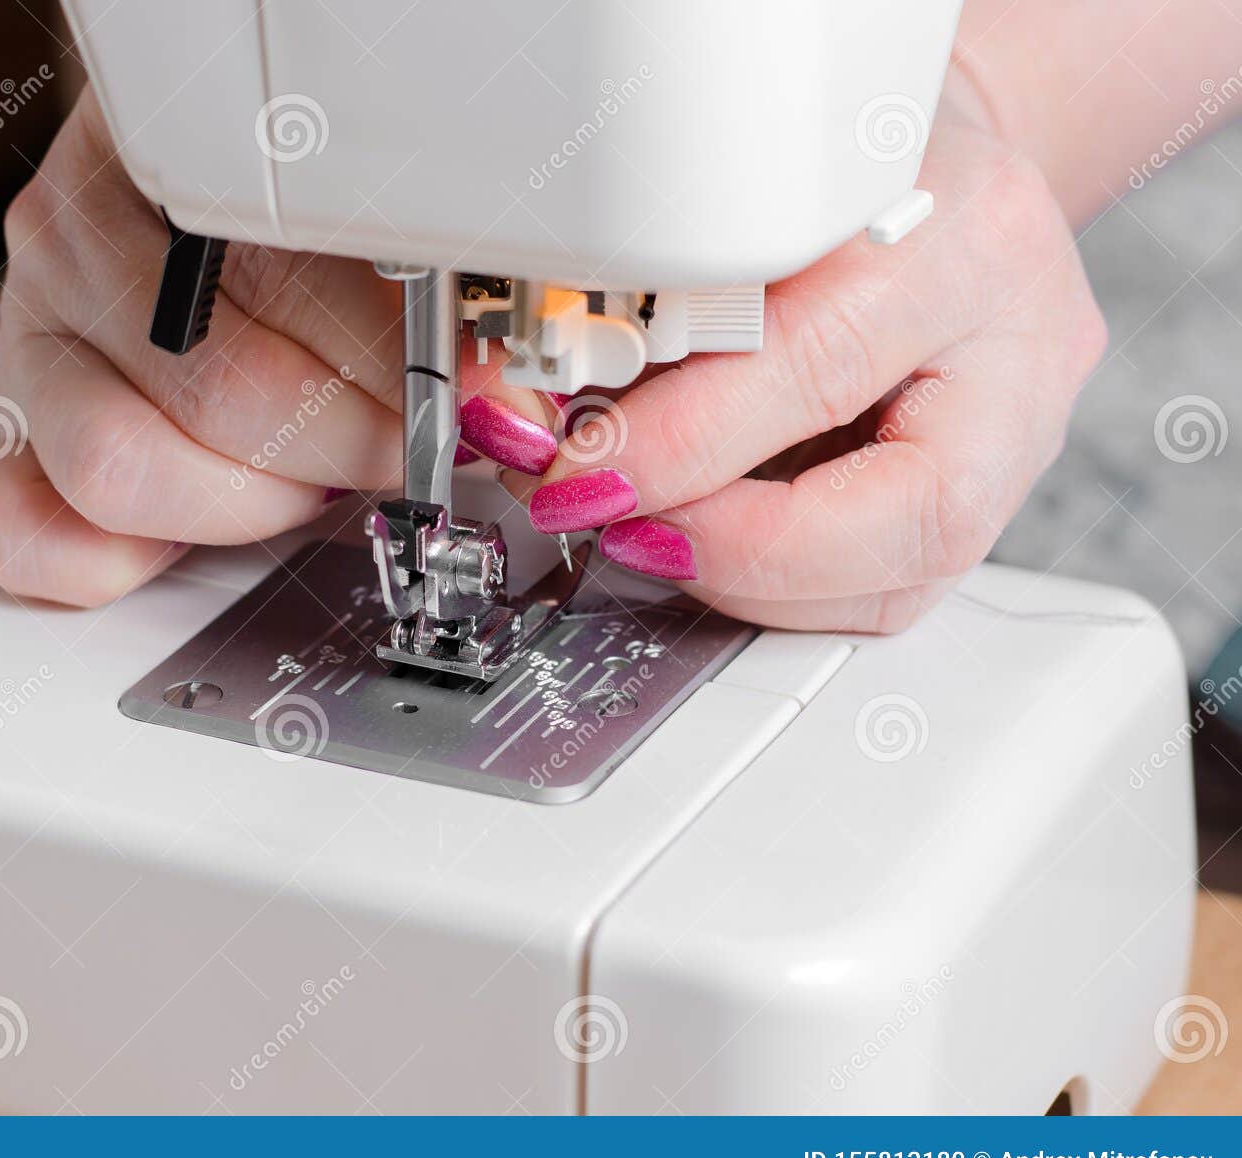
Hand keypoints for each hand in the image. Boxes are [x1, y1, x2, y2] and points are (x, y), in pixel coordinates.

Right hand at [0, 87, 548, 606]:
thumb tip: (518, 406)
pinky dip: (125, 561)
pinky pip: (34, 536)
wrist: (193, 220)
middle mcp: (85, 240)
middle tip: (411, 447)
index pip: (292, 268)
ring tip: (309, 476)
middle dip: (352, 445)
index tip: (484, 402)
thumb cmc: (299, 233)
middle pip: (223, 387)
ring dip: (250, 500)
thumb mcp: (380, 233)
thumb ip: (451, 299)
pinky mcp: (15, 441)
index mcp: (175, 156)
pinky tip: (203, 527)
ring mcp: (39, 340)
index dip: (407, 360)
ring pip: (121, 465)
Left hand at [500, 94, 1106, 632]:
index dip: (685, 443)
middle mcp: (1020, 349)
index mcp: (965, 234)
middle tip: (624, 530)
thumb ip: (648, 305)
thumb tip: (535, 421)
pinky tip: (708, 546)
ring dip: (748, 583)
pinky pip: (882, 592)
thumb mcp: (730, 194)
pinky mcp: (990, 503)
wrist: (914, 168)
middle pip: (914, 512)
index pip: (819, 363)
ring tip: (653, 536)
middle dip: (740, 549)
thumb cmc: (824, 176)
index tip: (583, 473)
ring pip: (903, 581)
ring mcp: (1021, 438)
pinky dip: (775, 588)